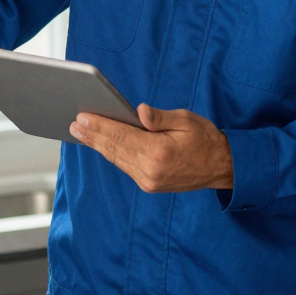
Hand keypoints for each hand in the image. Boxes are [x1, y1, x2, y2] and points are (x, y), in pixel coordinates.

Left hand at [69, 104, 232, 192]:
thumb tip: (138, 110)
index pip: (121, 136)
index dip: (100, 125)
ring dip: (98, 146)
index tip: (82, 117)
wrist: (222, 167)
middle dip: (92, 136)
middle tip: (73, 124)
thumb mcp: (186, 120)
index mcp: (159, 152)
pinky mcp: (149, 184)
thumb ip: (160, 117)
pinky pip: (124, 166)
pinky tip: (101, 145)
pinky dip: (111, 154)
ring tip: (81, 133)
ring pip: (117, 160)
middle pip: (114, 149)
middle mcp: (150, 170)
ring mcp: (149, 180)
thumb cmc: (205, 138)